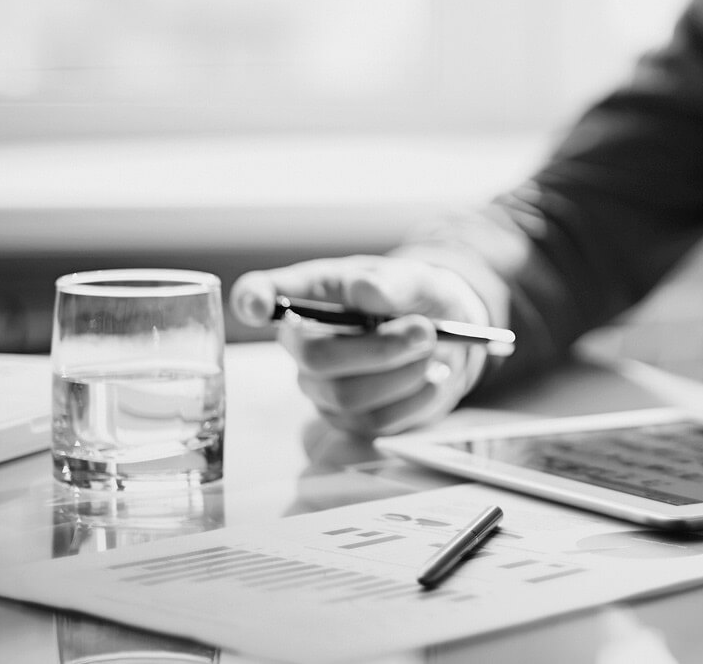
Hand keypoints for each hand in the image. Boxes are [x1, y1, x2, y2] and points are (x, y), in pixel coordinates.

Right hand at [229, 255, 493, 436]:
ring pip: (349, 396)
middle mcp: (303, 343)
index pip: (258, 294)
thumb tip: (364, 289)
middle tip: (424, 331)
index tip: (257, 306)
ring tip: (430, 352)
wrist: (450, 337)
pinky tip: (430, 378)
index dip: (251, 300)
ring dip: (402, 374)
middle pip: (317, 358)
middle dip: (379, 348)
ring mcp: (321, 386)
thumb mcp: (415, 279)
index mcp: (309, 294)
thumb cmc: (417, 298)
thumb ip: (393, 283)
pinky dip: (414, 400)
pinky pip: (376, 422)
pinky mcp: (349, 421)